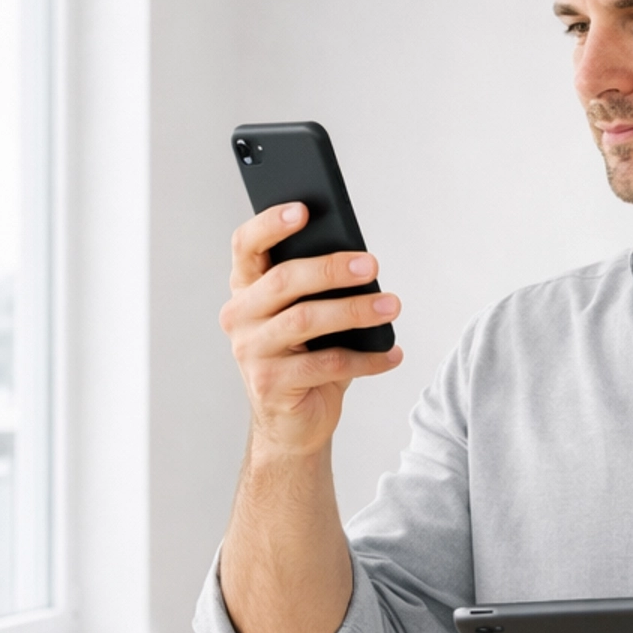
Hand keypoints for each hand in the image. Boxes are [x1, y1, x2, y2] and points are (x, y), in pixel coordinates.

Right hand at [220, 203, 402, 458]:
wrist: (292, 423)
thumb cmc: (306, 358)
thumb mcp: (309, 317)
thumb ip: (319, 287)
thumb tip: (361, 260)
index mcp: (246, 289)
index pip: (246, 246)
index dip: (270, 224)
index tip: (303, 209)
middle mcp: (240, 317)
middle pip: (283, 281)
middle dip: (331, 269)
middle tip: (371, 264)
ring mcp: (251, 352)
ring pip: (305, 320)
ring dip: (355, 311)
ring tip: (392, 306)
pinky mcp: (270, 384)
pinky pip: (326, 364)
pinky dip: (366, 359)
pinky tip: (391, 354)